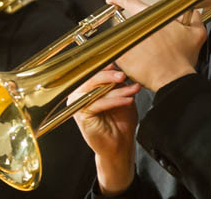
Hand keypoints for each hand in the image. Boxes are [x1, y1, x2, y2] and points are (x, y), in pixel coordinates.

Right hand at [68, 65, 140, 194]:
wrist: (119, 146)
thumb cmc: (120, 122)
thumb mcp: (120, 97)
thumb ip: (117, 83)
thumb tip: (120, 68)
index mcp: (85, 88)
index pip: (93, 73)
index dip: (105, 68)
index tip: (119, 64)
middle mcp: (78, 95)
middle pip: (92, 79)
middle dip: (110, 76)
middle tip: (124, 75)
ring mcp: (78, 105)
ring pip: (96, 90)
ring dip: (117, 90)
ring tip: (132, 90)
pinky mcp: (82, 116)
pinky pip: (99, 103)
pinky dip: (115, 101)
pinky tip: (128, 101)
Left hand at [106, 0, 204, 90]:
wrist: (173, 80)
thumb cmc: (182, 58)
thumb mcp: (196, 32)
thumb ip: (191, 15)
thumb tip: (186, 8)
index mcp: (150, 17)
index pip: (125, 0)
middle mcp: (135, 27)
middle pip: (127, 22)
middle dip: (136, 29)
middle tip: (148, 40)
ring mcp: (125, 42)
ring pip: (123, 37)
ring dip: (132, 42)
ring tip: (146, 54)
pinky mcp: (121, 57)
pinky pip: (119, 52)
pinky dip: (126, 56)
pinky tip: (139, 62)